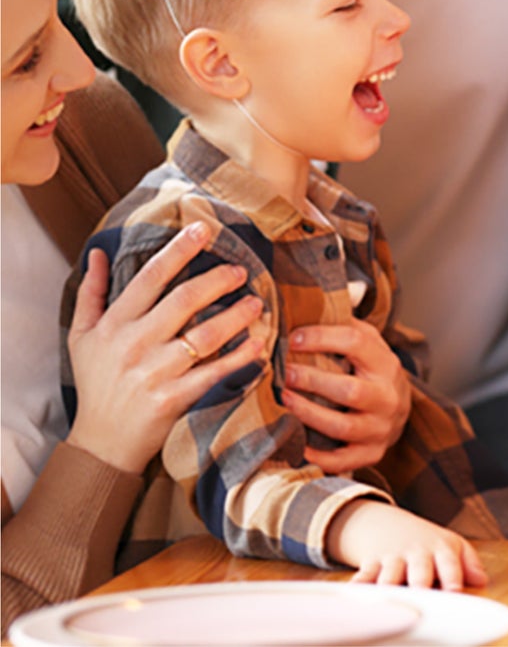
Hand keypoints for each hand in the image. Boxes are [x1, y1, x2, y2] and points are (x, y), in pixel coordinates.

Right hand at [68, 223, 264, 474]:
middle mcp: (133, 345)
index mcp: (114, 325)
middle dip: (218, 279)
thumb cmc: (96, 383)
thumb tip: (99, 253)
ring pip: (204, 336)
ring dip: (236, 316)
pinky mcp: (172, 400)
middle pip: (184, 301)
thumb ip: (91, 293)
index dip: (178, 250)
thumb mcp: (81, 337)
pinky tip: (259, 345)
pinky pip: (213, 373)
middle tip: (241, 270)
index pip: (150, 277)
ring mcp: (153, 373)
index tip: (204, 228)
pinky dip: (240, 359)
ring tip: (256, 303)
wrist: (101, 445)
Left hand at [283, 320, 410, 472]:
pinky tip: (296, 442)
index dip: (322, 338)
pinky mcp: (372, 453)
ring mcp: (381, 428)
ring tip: (283, 402)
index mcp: (386, 363)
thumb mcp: (367, 343)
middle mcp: (388, 396)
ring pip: (342, 427)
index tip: (294, 337)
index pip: (356, 343)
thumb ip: (344, 325)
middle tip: (282, 373)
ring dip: (308, 415)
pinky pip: (343, 460)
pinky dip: (318, 455)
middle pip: (349, 390)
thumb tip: (307, 302)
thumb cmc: (371, 370)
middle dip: (312, 380)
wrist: (398, 408)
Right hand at [328, 499, 487, 589]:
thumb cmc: (427, 543)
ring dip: (389, 588)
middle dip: (420, 586)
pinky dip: (358, 586)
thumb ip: (468, 563)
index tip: (454, 593)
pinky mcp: (371, 564)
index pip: (450, 564)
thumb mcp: (451, 545)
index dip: (452, 578)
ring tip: (389, 603)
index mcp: (441, 549)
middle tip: (421, 601)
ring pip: (390, 576)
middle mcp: (417, 553)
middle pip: (419, 572)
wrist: (389, 525)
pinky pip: (363, 576)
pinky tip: (355, 596)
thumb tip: (482, 580)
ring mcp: (393, 558)